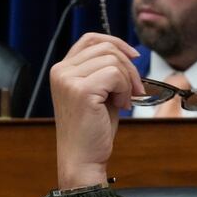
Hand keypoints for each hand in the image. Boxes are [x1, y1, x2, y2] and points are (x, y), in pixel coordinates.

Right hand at [49, 33, 144, 188]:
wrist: (83, 158)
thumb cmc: (93, 128)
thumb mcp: (99, 91)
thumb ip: (105, 70)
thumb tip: (128, 53)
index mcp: (62, 69)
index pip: (91, 38)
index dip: (116, 42)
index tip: (134, 56)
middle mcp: (61, 71)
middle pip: (107, 48)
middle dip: (129, 67)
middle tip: (135, 89)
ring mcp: (68, 79)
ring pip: (114, 60)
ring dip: (128, 81)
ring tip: (123, 101)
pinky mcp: (81, 90)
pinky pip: (116, 75)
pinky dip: (125, 89)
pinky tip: (121, 105)